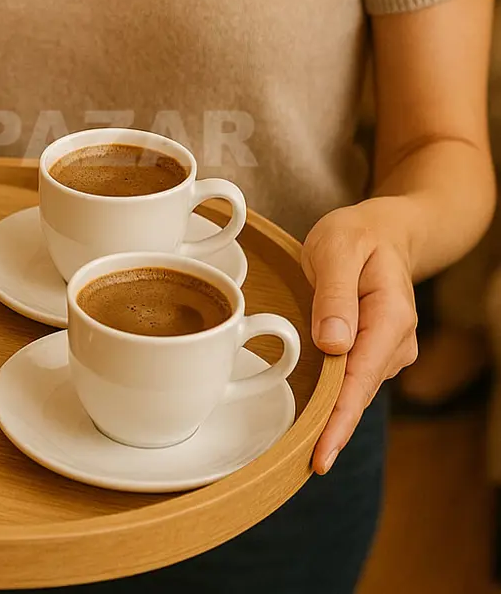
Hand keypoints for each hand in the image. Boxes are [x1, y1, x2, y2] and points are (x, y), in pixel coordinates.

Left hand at [301, 198, 418, 473]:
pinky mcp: (373, 350)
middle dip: (331, 429)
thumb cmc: (357, 235)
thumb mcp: (338, 248)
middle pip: (358, 393)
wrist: (385, 231)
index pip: (361, 378)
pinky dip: (332, 398)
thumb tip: (333, 344)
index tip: (320, 454)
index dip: (338, 419)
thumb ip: (335, 293)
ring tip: (300, 446)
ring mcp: (387, 349)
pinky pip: (351, 379)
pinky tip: (313, 416)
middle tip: (302, 465)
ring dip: (329, 415)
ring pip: (354, 390)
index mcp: (390, 316)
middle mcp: (395, 340)